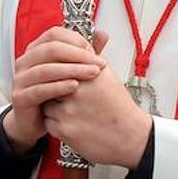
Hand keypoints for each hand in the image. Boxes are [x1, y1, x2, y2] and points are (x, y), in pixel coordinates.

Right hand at [4, 27, 106, 152]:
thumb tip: (102, 34)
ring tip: (93, 74)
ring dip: (73, 70)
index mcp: (36, 51)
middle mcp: (25, 62)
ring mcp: (20, 80)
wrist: (34, 122)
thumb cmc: (53, 96)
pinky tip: (75, 87)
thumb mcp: (71, 71)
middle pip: (50, 49)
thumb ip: (84, 53)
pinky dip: (59, 87)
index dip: (76, 40)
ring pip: (46, 69)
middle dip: (78, 55)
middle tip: (99, 63)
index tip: (94, 51)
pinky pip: (40, 90)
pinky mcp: (20, 98)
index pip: (54, 35)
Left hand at [38, 30, 152, 168]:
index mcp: (87, 74)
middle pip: (50, 84)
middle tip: (72, 99)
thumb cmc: (118, 107)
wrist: (131, 137)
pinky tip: (75, 125)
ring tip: (77, 113)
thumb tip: (77, 41)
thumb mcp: (107, 77)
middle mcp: (76, 90)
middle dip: (56, 91)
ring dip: (56, 109)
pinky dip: (57, 124)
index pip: (58, 65)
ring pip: (46, 104)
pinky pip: (48, 123)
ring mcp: (68, 111)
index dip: (59, 74)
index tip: (66, 80)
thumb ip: (89, 58)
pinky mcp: (63, 130)